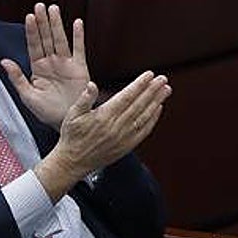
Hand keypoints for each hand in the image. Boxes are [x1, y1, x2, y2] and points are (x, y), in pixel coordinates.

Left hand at [0, 3, 89, 128]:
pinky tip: (76, 23)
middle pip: (46, 38)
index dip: (31, 31)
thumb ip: (17, 78)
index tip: (29, 17)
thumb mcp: (28, 96)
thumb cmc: (48, 112)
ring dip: (57, 24)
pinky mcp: (80, 68)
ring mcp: (66, 64)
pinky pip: (79, 49)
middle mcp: (52, 63)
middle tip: (40, 5)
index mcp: (38, 69)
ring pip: (60, 39)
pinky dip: (78, 36)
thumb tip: (4, 61)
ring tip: (53, 9)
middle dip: (43, 22)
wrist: (69, 122)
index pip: (33, 46)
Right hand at [35, 72, 169, 200]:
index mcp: (104, 116)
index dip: (139, 84)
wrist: (73, 162)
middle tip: (162, 79)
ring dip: (156, 102)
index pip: (126, 96)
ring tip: (165, 90)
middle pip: (139, 104)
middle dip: (152, 90)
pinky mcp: (127, 146)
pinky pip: (143, 131)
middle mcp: (116, 126)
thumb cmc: (72, 136)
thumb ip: (84, 99)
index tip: (149, 75)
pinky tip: (158, 109)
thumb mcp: (72, 114)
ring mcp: (123, 137)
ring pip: (144, 116)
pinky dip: (153, 119)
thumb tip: (92, 85)